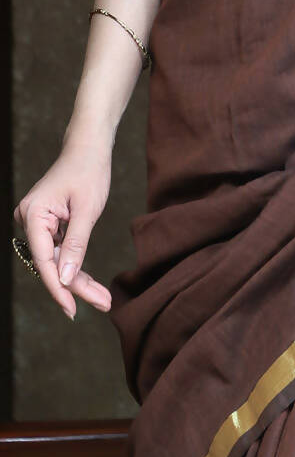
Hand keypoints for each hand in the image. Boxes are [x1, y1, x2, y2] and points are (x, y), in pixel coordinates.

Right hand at [12, 140, 112, 320]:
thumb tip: (65, 279)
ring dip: (77, 279)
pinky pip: (59, 250)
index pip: (44, 261)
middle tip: (103, 304)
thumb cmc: (89, 171)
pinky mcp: (47, 223)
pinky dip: (74, 264)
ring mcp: (36, 222)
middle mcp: (28, 220)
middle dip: (75, 286)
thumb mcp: (88, 209)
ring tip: (102, 299)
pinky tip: (90, 284)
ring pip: (56, 260)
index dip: (58, 288)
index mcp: (32, 215)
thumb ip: (76, 245)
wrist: (90, 146)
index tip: (72, 310)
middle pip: (50, 264)